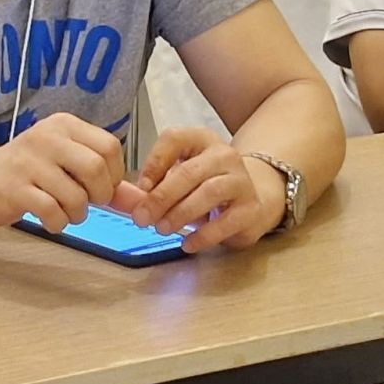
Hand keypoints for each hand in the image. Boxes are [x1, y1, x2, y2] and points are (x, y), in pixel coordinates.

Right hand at [0, 112, 124, 232]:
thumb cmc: (29, 171)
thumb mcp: (68, 165)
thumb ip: (107, 182)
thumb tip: (143, 202)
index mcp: (64, 125)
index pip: (110, 146)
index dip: (114, 175)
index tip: (100, 186)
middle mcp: (47, 137)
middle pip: (97, 168)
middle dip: (99, 195)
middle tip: (87, 201)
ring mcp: (29, 162)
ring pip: (76, 196)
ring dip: (77, 214)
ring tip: (65, 211)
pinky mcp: (16, 188)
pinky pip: (52, 212)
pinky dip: (58, 223)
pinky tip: (49, 219)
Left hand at [130, 127, 284, 252]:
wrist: (253, 200)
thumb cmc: (206, 185)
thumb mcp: (182, 175)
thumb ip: (157, 182)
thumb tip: (129, 199)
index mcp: (201, 139)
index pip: (174, 139)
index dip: (154, 162)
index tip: (140, 188)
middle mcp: (224, 155)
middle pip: (190, 171)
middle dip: (162, 197)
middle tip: (142, 218)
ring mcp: (241, 181)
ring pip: (209, 192)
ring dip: (180, 213)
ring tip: (162, 229)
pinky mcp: (251, 209)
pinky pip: (226, 222)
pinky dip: (203, 235)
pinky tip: (187, 244)